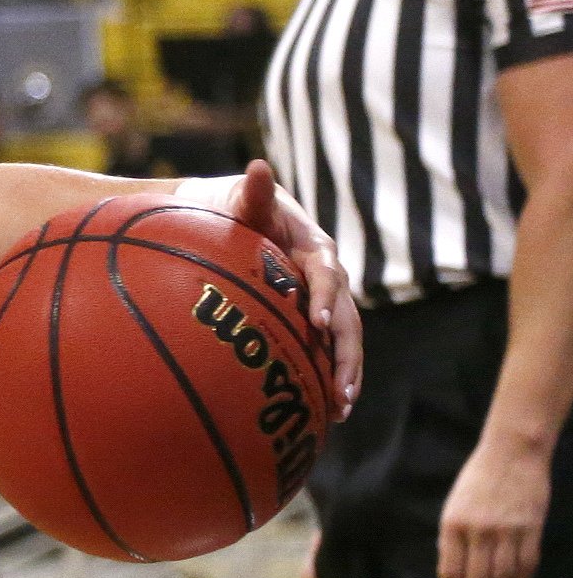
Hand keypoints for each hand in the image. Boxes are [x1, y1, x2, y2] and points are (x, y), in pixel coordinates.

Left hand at [183, 161, 360, 419]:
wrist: (229, 218)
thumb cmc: (231, 207)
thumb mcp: (242, 198)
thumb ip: (253, 193)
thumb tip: (258, 167)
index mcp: (314, 248)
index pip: (327, 274)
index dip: (326, 298)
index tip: (318, 324)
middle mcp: (326, 276)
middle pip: (347, 317)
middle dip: (346, 354)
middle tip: (342, 390)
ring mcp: (321, 299)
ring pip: (343, 338)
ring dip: (345, 373)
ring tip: (341, 409)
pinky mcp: (309, 317)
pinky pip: (325, 348)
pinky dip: (327, 375)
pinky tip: (324, 409)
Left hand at [438, 430, 551, 577]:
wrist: (511, 453)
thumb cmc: (478, 479)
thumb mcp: (454, 505)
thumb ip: (453, 535)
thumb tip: (453, 568)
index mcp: (453, 525)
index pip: (450, 570)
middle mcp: (478, 531)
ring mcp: (507, 530)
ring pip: (503, 576)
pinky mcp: (531, 527)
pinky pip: (527, 563)